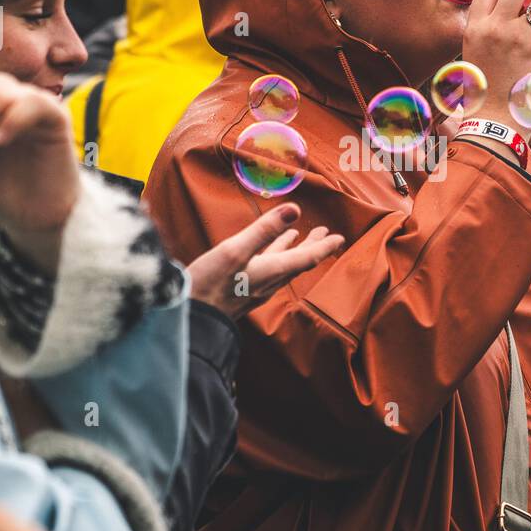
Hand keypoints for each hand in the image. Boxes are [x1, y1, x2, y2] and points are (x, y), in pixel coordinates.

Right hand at [186, 203, 344, 320]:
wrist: (191, 321)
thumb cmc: (209, 284)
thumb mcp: (235, 250)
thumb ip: (264, 230)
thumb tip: (295, 209)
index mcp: (271, 271)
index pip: (306, 258)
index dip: (324, 246)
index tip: (340, 238)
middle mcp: (268, 282)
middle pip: (298, 262)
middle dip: (312, 246)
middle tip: (326, 233)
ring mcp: (256, 288)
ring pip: (283, 266)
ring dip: (294, 250)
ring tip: (299, 236)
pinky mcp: (243, 290)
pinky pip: (268, 270)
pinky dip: (275, 256)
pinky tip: (267, 253)